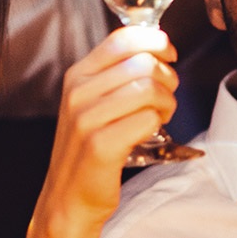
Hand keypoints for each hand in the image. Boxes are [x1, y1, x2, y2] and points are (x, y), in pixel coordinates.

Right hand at [40, 26, 178, 227]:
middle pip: (143, 63)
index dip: (155, 41)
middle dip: (167, 79)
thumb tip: (157, 47)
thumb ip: (118, 74)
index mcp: (77, 75)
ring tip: (161, 116)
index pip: (122, 39)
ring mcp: (86, 119)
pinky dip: (157, 124)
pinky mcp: (100, 146)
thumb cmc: (89, 148)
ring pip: (149, 89)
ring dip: (166, 103)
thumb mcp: (93, 102)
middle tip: (165, 98)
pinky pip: (147, 120)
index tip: (169, 54)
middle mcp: (78, 93)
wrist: (67, 197)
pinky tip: (150, 133)